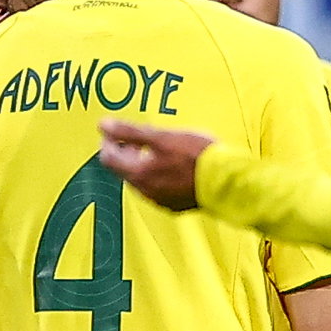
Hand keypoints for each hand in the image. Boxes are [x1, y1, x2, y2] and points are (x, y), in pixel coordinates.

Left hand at [98, 119, 213, 209]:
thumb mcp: (162, 137)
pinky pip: (158, 189)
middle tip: (137, 138)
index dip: (109, 142)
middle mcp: (145, 191)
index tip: (116, 131)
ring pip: (141, 180)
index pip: (108, 158)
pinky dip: (158, 176)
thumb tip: (103, 125)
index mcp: (139, 174)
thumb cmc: (197, 156)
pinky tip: (172, 166)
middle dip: (125, 153)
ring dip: (142, 165)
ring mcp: (160, 200)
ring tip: (157, 149)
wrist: (227, 181)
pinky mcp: (175, 205)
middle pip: (123, 170)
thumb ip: (130, 131)